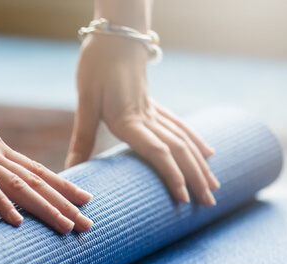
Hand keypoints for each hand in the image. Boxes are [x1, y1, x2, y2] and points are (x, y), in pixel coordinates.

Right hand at [0, 75, 93, 232]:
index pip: (36, 172)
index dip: (60, 187)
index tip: (83, 201)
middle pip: (36, 182)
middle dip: (63, 205)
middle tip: (88, 225)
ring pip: (19, 185)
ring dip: (44, 207)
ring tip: (68, 227)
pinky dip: (2, 203)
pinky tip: (17, 221)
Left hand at [66, 34, 219, 205]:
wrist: (115, 36)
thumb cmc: (96, 66)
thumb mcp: (86, 101)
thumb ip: (83, 136)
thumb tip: (71, 169)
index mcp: (129, 120)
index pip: (158, 151)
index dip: (172, 176)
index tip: (184, 199)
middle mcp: (147, 117)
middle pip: (179, 151)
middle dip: (196, 178)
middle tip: (209, 204)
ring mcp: (155, 111)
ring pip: (185, 140)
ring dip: (201, 165)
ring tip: (215, 187)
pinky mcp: (155, 105)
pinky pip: (181, 126)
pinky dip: (197, 141)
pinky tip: (209, 153)